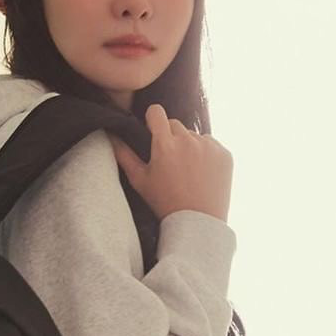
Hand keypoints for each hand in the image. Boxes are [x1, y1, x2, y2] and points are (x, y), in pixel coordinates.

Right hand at [108, 104, 232, 223]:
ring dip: (189, 146)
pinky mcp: (224, 154)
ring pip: (194, 136)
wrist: (198, 222)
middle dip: (171, 137)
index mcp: (165, 144)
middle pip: (175, 125)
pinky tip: (202, 175)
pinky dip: (207, 155)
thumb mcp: (139, 180)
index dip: (152, 119)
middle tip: (170, 161)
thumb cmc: (165, 203)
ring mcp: (209, 146)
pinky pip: (212, 145)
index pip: (156, 112)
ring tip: (187, 172)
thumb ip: (123, 155)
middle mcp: (188, 140)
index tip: (152, 130)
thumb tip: (111, 135)